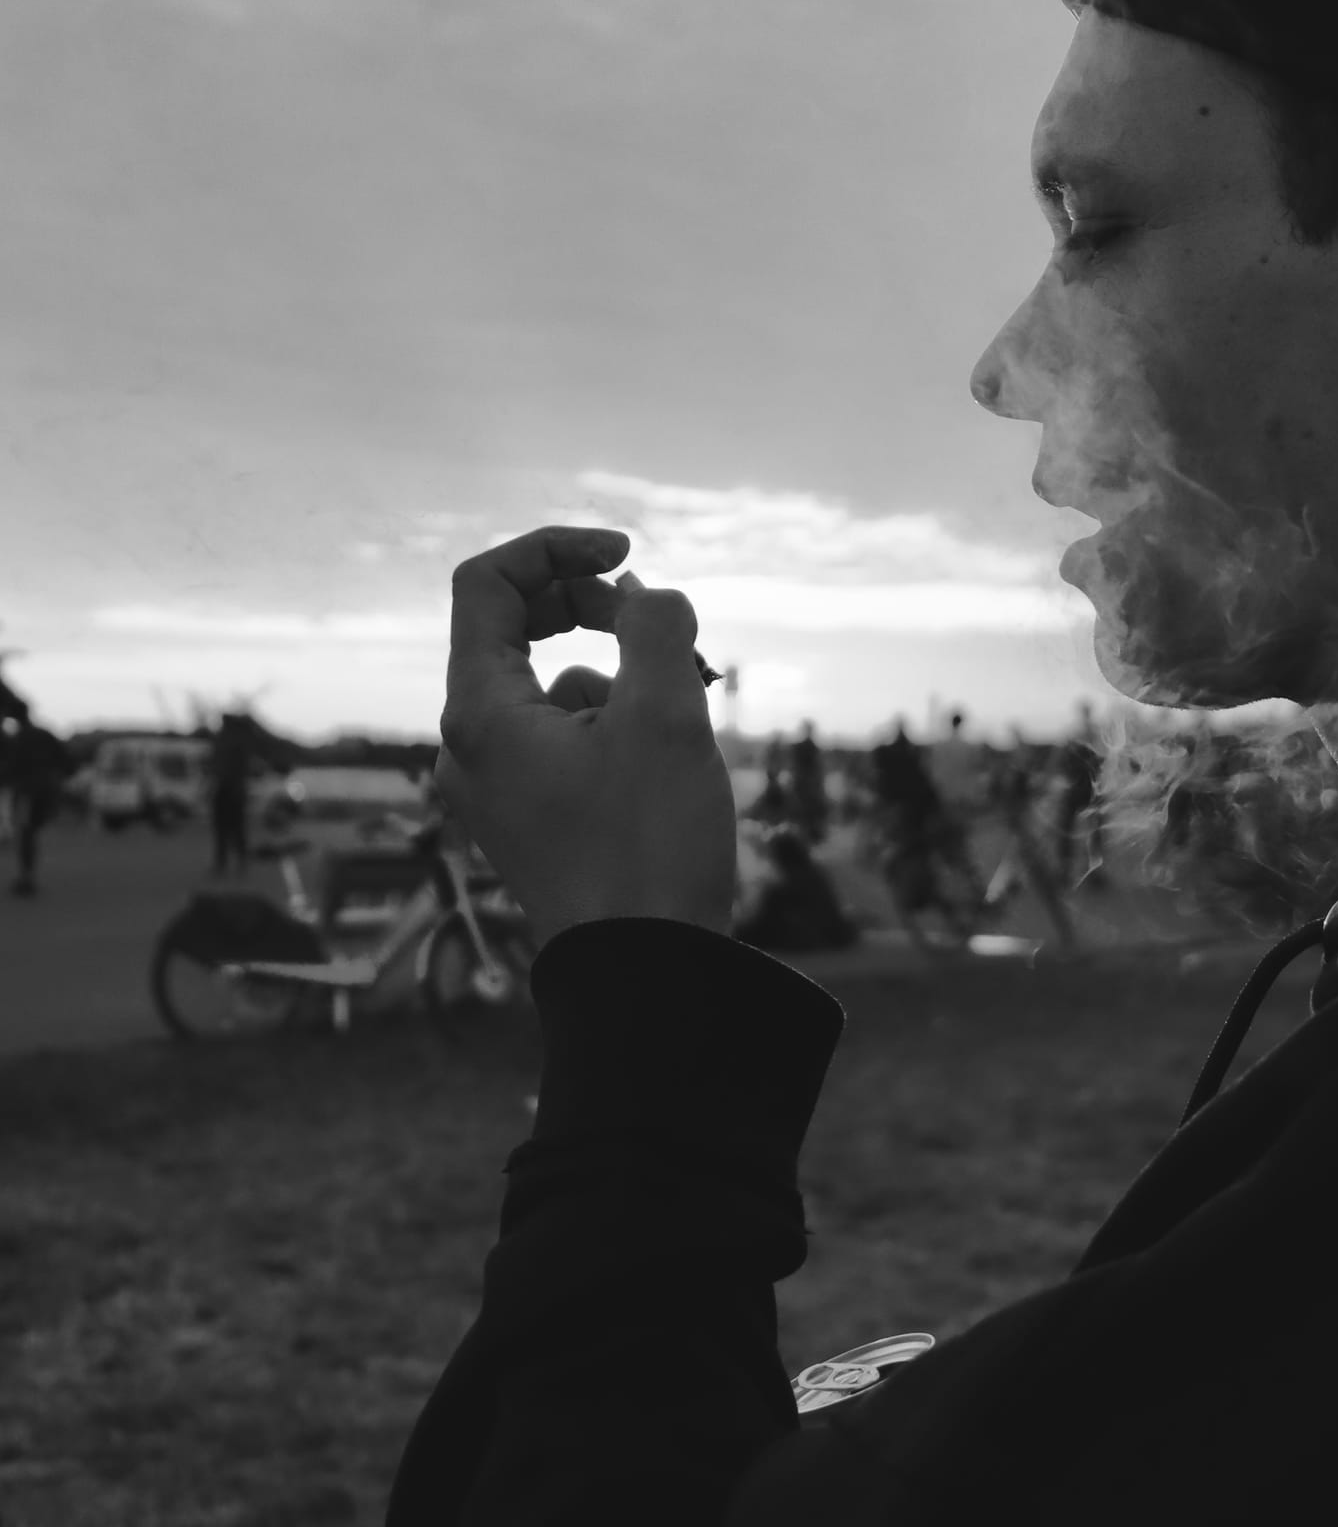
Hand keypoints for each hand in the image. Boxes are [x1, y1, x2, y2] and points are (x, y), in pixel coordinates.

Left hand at [435, 525, 737, 946]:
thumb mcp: (665, 714)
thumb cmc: (647, 847)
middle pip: (514, 630)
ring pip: (550, 687)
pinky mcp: (530, 820)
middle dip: (594, 610)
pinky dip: (615, 727)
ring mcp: (496, 788)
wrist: (645, 977)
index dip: (557, 548)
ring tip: (680, 719)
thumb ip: (653, 626)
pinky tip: (666, 767)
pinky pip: (564, 739)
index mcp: (478, 713)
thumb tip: (642, 594)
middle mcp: (469, 747)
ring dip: (618, 676)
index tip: (630, 555)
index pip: (487, 586)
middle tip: (659, 625)